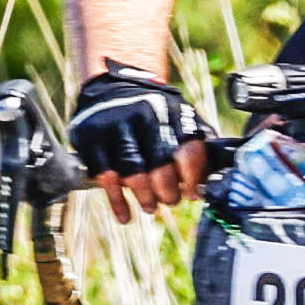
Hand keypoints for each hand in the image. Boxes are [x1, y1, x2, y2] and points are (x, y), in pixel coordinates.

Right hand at [69, 66, 210, 217]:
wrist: (109, 89)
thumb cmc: (152, 112)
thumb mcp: (178, 115)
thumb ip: (197, 140)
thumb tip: (212, 178)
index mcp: (170, 111)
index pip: (188, 150)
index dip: (193, 179)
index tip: (193, 194)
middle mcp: (144, 116)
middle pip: (161, 165)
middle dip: (168, 191)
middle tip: (170, 200)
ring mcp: (115, 126)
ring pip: (134, 174)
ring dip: (146, 197)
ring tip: (150, 206)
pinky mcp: (91, 138)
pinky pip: (106, 178)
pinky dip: (118, 202)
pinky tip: (126, 216)